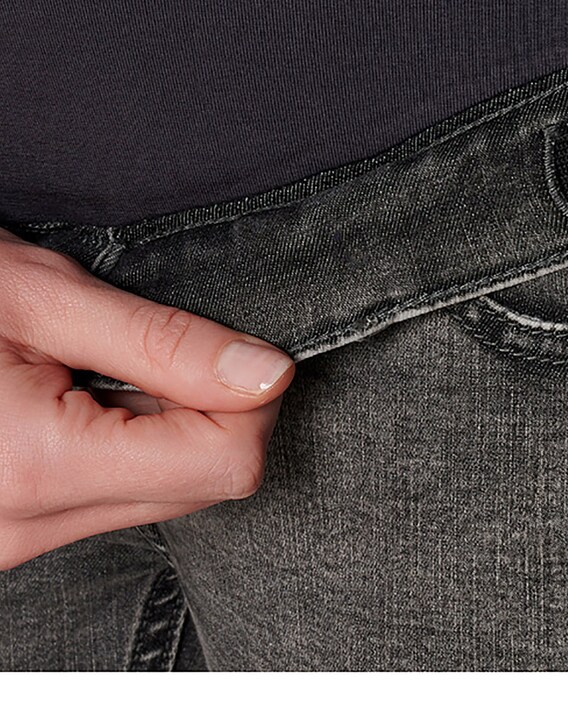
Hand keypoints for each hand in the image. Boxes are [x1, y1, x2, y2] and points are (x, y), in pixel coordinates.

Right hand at [0, 225, 294, 569]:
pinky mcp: (8, 536)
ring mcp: (11, 541)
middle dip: (215, 413)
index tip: (238, 348)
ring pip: (163, 498)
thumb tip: (268, 372)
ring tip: (106, 369)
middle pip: (202, 488)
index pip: (224, 463)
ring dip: (167, 430)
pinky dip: (127, 448)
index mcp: (41, 465)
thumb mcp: (47, 298)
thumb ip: (165, 343)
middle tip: (169, 348)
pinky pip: (113, 501)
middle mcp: (22, 527)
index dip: (252, 398)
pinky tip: (85, 399)